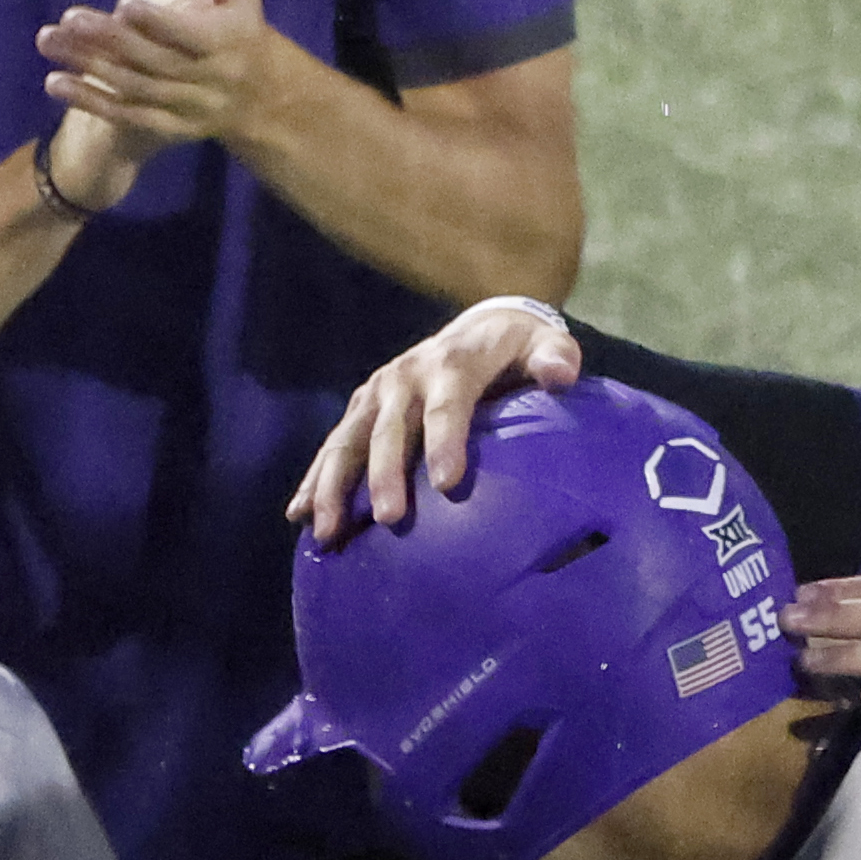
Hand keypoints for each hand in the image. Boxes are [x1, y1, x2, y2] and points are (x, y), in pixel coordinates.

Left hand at [40, 0, 278, 158]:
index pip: (196, 35)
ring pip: (135, 89)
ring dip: (89, 67)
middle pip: (157, 62)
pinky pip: (126, 116)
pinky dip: (90, 101)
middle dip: (113, 41)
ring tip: (48, 41)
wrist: (257, 92)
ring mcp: (190, 107)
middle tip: (70, 18)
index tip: (124, 4)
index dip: (160, 23)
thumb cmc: (238, 13)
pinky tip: (54, 82)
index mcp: (234, 38)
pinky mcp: (169, 127)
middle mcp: (214, 78)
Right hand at [290, 292, 580, 537]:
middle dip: (386, 475)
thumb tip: (560, 375)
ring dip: (334, 486)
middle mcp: (407, 374)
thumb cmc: (519, 351)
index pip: (448, 403)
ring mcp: (377, 392)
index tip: (447, 485)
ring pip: (348, 440)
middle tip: (390, 521)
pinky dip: (314, 480)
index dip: (446, 441)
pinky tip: (300, 517)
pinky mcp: (361, 408)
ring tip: (327, 532)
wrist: (480, 326)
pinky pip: (333, 446)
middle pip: (390, 429)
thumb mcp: (543, 345)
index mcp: (452, 362)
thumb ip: (556, 358)